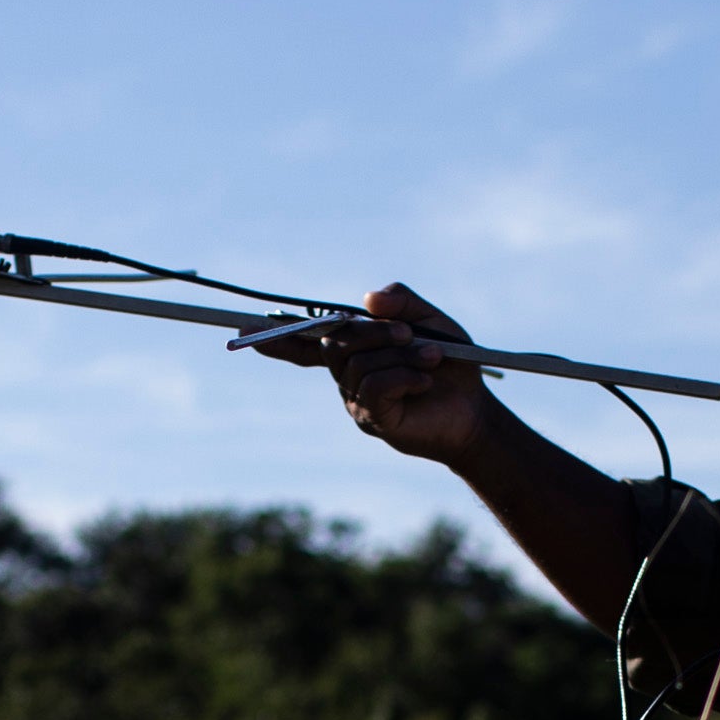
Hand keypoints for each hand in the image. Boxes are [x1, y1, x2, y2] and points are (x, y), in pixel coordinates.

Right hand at [255, 284, 497, 463]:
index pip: (306, 343)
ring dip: (398, 354)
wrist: (475, 410)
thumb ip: (401, 302)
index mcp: (355, 349)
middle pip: (335, 343)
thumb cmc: (451, 365)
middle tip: (410, 332)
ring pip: (357, 365)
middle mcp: (346, 375)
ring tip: (431, 358)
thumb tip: (367, 298)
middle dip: (372, 332)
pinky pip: (373, 388)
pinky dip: (402, 376)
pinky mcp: (372, 420)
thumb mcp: (431, 322)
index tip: (245, 330)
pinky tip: (424, 381)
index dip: (277, 338)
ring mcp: (355, 400)